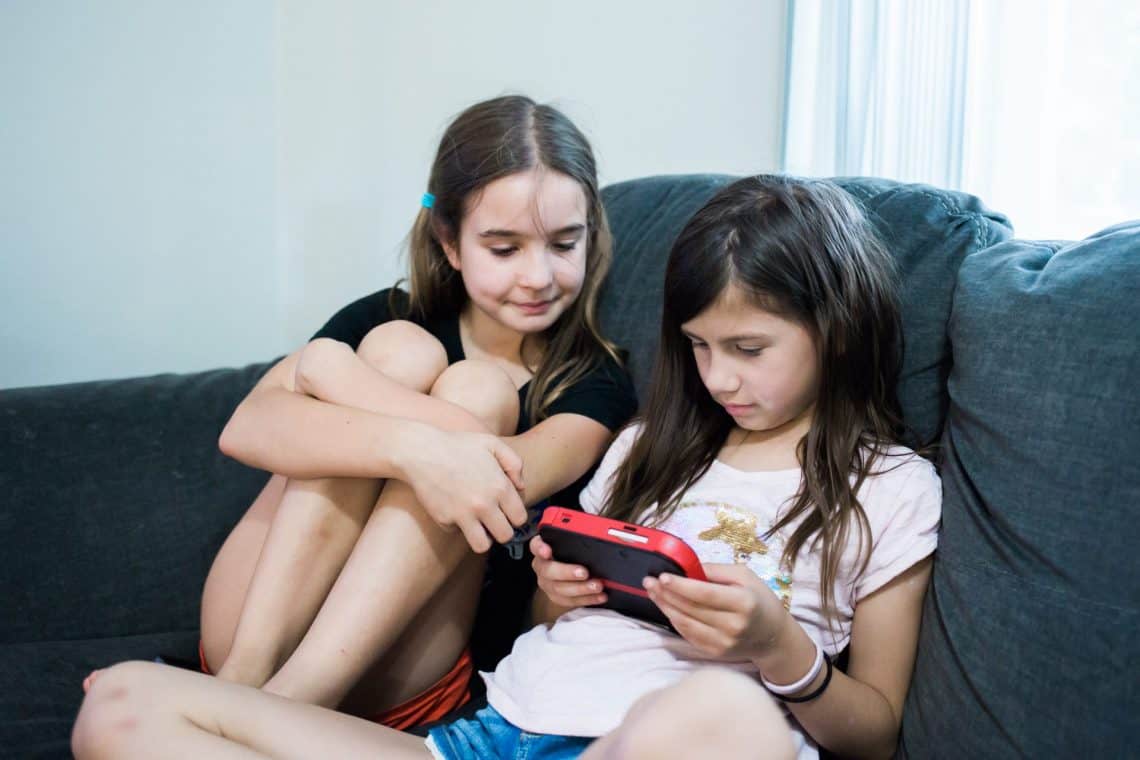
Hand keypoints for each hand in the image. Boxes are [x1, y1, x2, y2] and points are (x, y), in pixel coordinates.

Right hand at [397, 424, 526, 552]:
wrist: (422, 451)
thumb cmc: (459, 445)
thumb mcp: (492, 444)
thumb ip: (514, 463)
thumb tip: (521, 487)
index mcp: (500, 487)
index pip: (520, 518)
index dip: (514, 516)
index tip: (506, 511)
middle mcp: (484, 504)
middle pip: (505, 536)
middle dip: (501, 530)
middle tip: (493, 520)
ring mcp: (463, 514)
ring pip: (483, 545)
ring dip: (483, 538)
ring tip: (478, 525)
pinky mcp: (444, 520)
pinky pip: (457, 533)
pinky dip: (457, 526)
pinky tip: (453, 509)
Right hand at [530, 535, 606, 608]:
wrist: (567, 572)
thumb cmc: (570, 552)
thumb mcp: (573, 539)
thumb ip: (580, 533)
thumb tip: (598, 530)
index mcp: (543, 548)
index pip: (536, 545)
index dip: (540, 548)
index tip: (547, 551)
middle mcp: (542, 566)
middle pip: (548, 570)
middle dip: (567, 572)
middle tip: (584, 572)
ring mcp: (548, 583)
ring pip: (560, 588)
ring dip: (581, 588)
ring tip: (597, 585)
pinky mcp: (557, 597)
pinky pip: (570, 600)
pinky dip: (587, 599)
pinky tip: (599, 596)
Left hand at [643, 563, 790, 658]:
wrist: (773, 636)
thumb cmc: (758, 600)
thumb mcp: (744, 576)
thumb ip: (716, 570)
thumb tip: (687, 568)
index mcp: (743, 603)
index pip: (705, 594)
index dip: (681, 586)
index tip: (662, 576)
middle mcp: (733, 625)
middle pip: (691, 609)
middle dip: (666, 594)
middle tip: (648, 581)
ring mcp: (723, 642)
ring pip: (685, 623)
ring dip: (665, 606)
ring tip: (652, 592)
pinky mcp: (715, 652)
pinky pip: (688, 634)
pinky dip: (674, 620)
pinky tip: (666, 607)